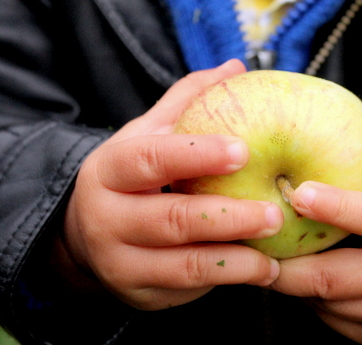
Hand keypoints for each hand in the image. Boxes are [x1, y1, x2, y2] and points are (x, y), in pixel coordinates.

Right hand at [56, 59, 282, 309]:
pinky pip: (189, 290)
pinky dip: (230, 281)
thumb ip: (189, 102)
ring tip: (276, 253)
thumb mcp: (149, 134)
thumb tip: (237, 66)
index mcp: (111, 169)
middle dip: (228, 217)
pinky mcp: (139, 294)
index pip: (150, 159)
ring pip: (184, 265)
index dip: (196, 155)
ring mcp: (120, 261)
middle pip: (172, 219)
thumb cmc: (134, 175)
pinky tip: (263, 270)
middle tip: (277, 212)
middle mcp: (107, 218)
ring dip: (237, 261)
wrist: (85, 233)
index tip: (243, 150)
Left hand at [269, 131, 361, 343]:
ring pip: (326, 302)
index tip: (299, 193)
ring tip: (270, 253)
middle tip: (251, 238)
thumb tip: (323, 113)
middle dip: (287, 261)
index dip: (339, 208)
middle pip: (336, 277)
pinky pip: (332, 319)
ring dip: (293, 280)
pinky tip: (302, 275)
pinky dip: (310, 298)